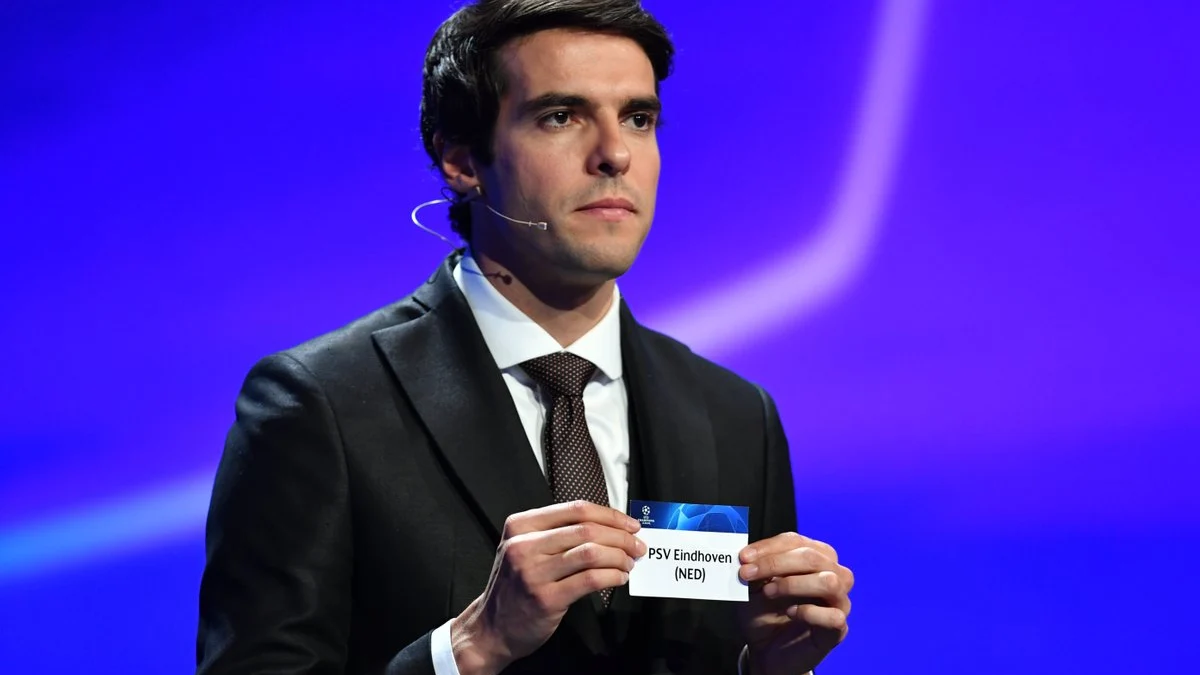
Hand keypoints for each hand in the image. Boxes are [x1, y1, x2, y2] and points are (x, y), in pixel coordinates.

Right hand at [449, 501, 644, 674]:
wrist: (492, 628)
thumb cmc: (514, 587)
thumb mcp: (524, 549)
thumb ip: (557, 534)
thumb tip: (607, 526)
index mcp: (521, 526)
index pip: (575, 509)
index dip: (609, 515)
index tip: (629, 524)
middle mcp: (524, 546)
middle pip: (586, 529)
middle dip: (621, 536)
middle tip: (637, 545)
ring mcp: (534, 573)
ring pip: (591, 553)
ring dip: (619, 556)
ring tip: (629, 562)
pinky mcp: (546, 598)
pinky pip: (590, 580)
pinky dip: (612, 576)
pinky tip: (619, 578)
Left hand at [736, 532, 853, 674]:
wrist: (766, 650)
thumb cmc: (764, 612)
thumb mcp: (754, 586)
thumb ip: (755, 568)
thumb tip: (748, 555)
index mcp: (815, 557)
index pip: (796, 541)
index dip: (769, 547)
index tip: (744, 557)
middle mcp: (833, 575)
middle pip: (813, 557)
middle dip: (776, 563)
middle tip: (747, 573)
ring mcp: (839, 602)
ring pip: (829, 581)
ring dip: (793, 584)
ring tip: (768, 592)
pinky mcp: (838, 628)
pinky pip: (834, 616)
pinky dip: (810, 612)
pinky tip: (790, 612)